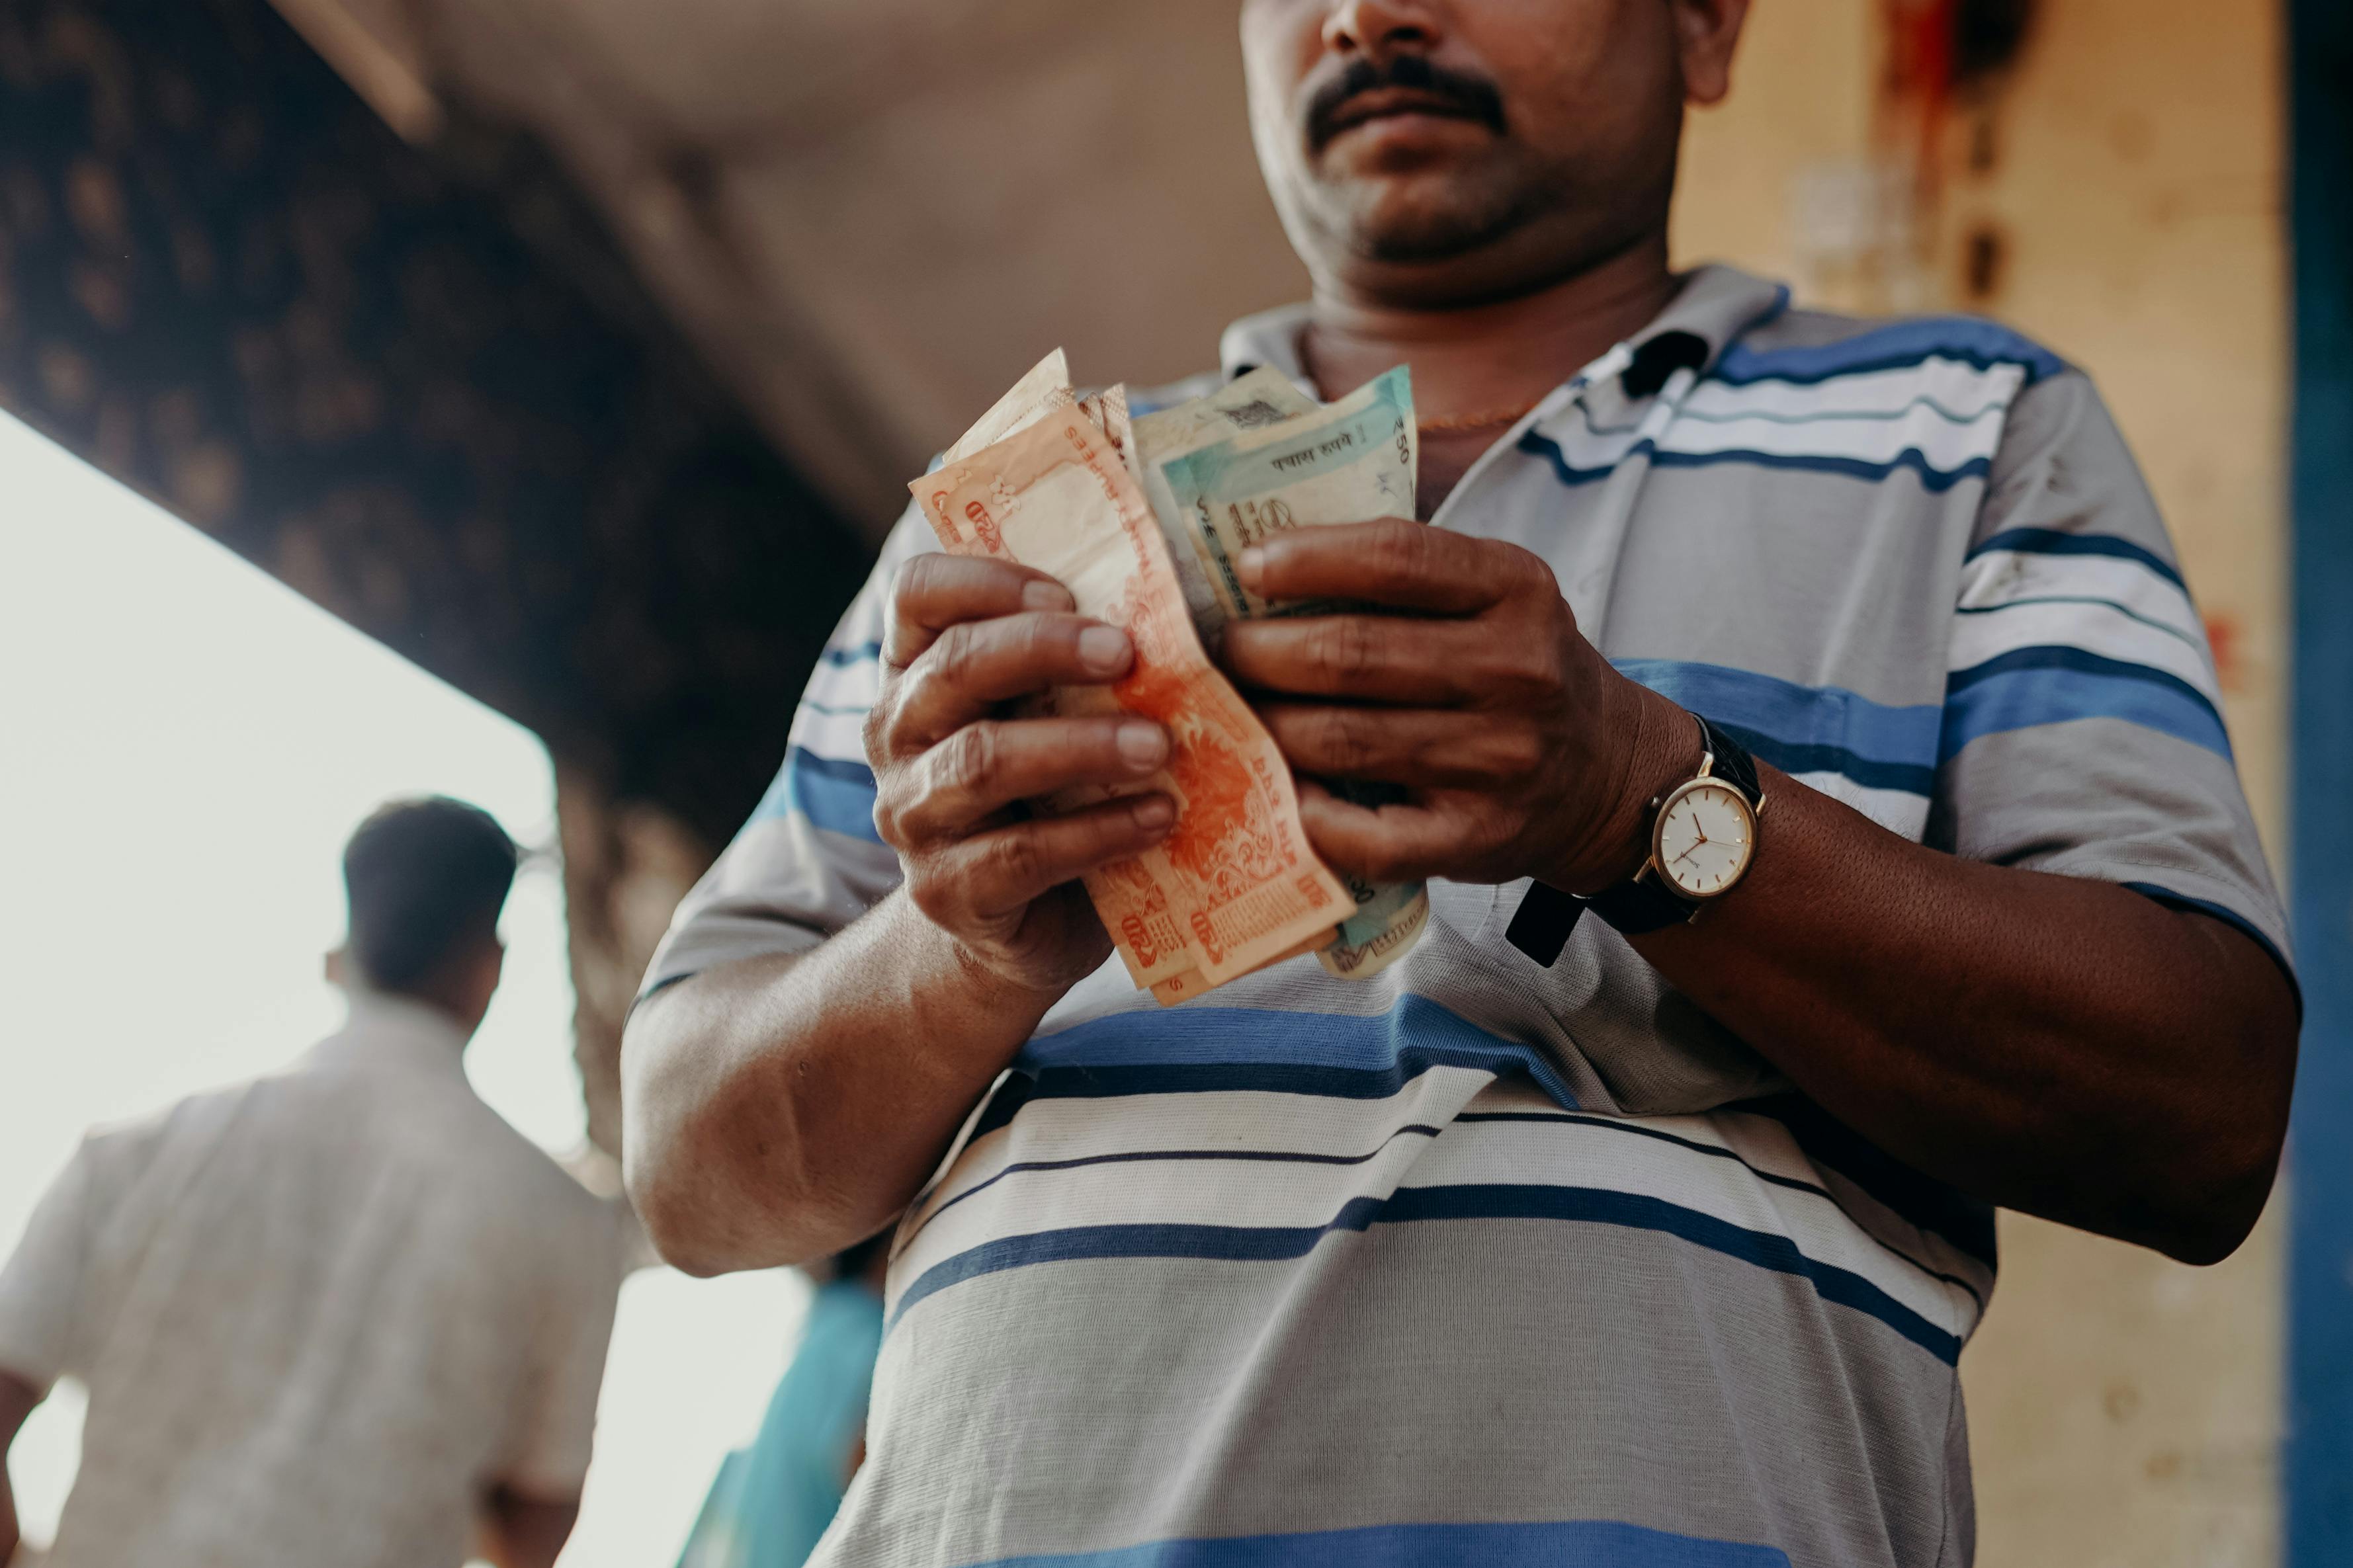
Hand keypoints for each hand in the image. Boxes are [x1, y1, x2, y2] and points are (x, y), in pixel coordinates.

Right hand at [865, 554, 1175, 991]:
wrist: (1025, 927)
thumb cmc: (1054, 797)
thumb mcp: (1052, 719)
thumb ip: (1079, 666)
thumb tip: (1175, 603)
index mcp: (917, 672)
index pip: (918, 594)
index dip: (985, 579)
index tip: (1068, 592)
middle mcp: (898, 736)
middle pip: (954, 668)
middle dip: (1045, 650)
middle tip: (1129, 652)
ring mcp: (913, 817)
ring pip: (983, 761)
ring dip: (1080, 745)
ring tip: (1158, 744)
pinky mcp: (947, 891)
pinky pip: (1022, 854)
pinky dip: (1098, 832)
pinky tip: (1158, 817)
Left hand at [1220, 519, 1692, 891]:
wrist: (1610, 776)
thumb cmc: (1519, 670)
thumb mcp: (1497, 596)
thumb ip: (1409, 575)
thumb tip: (1264, 563)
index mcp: (1517, 590)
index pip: (1396, 557)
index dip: (1307, 558)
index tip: (1247, 567)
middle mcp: (1516, 671)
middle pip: (1350, 655)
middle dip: (1261, 652)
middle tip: (1221, 653)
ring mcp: (1500, 761)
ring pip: (1342, 739)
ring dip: (1267, 725)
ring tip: (1233, 712)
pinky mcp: (1478, 838)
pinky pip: (1366, 834)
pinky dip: (1306, 815)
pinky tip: (1276, 792)